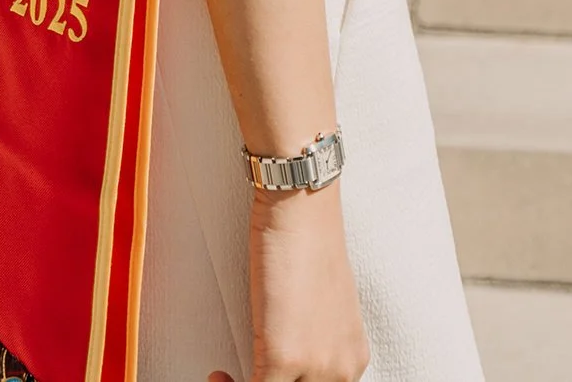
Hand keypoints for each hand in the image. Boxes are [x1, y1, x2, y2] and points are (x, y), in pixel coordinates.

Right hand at [209, 184, 370, 381]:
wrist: (302, 206)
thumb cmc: (308, 237)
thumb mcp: (324, 302)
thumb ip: (316, 337)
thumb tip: (289, 348)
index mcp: (353, 356)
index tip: (267, 379)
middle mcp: (343, 368)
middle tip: (243, 377)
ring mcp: (315, 367)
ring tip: (227, 381)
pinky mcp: (285, 358)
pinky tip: (218, 376)